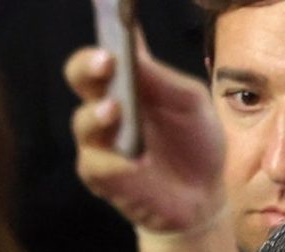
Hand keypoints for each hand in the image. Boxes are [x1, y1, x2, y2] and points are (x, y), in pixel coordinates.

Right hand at [66, 38, 224, 236]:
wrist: (204, 194)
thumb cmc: (196, 142)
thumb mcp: (190, 104)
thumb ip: (163, 79)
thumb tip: (134, 47)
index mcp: (129, 82)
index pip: (105, 51)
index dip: (103, 36)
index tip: (111, 24)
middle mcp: (106, 105)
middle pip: (80, 76)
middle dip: (88, 67)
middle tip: (107, 64)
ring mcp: (100, 141)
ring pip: (83, 122)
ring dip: (97, 115)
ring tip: (115, 110)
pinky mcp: (102, 176)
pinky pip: (97, 165)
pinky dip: (116, 163)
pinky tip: (135, 164)